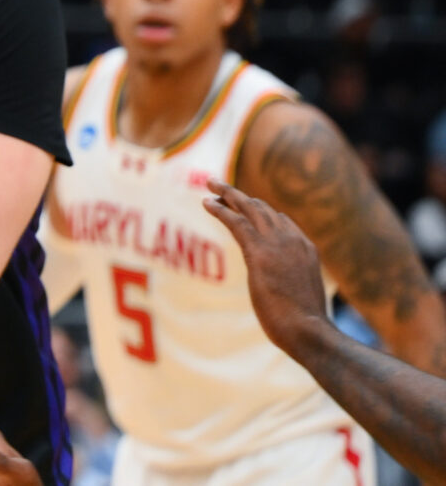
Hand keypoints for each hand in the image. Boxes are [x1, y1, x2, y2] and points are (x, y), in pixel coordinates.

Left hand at [204, 181, 331, 352]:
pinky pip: (236, 222)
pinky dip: (221, 209)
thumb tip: (281, 286)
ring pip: (249, 208)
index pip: (281, 221)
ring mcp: (277, 244)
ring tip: (210, 183)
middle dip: (241, 195)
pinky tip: (207, 203)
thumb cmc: (306, 324)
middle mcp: (293, 240)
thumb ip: (290, 280)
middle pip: (263, 208)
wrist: (309, 331)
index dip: (260, 211)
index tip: (243, 207)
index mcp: (306, 250)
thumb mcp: (301, 294)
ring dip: (228, 193)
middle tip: (219, 185)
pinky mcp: (259, 252)